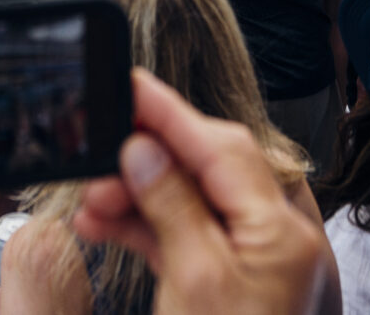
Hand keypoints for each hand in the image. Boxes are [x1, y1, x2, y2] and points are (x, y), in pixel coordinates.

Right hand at [69, 72, 332, 314]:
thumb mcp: (191, 280)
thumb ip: (169, 205)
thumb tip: (143, 149)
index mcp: (280, 231)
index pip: (222, 146)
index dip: (170, 113)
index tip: (128, 84)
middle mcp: (275, 238)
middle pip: (206, 169)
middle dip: (146, 157)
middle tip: (96, 151)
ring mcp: (254, 262)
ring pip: (190, 202)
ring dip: (137, 195)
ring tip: (89, 200)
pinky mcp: (230, 285)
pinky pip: (186, 238)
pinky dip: (146, 229)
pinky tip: (103, 224)